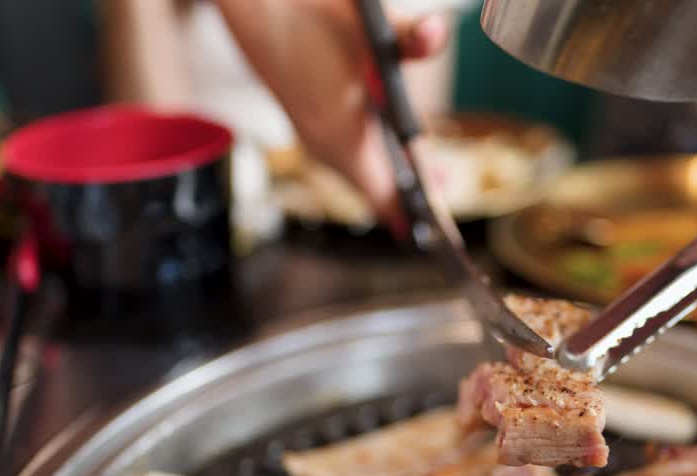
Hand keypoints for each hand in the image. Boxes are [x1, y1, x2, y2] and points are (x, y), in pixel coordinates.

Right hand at [215, 0, 447, 229]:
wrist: (254, 6)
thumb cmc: (307, 18)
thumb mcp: (369, 29)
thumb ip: (411, 37)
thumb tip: (434, 33)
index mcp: (344, 142)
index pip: (386, 201)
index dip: (416, 216)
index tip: (439, 232)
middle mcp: (326, 149)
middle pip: (377, 191)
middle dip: (410, 192)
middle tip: (442, 182)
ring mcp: (314, 139)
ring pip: (362, 174)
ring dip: (391, 174)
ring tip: (426, 170)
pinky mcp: (309, 125)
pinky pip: (347, 158)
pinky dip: (372, 159)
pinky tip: (389, 144)